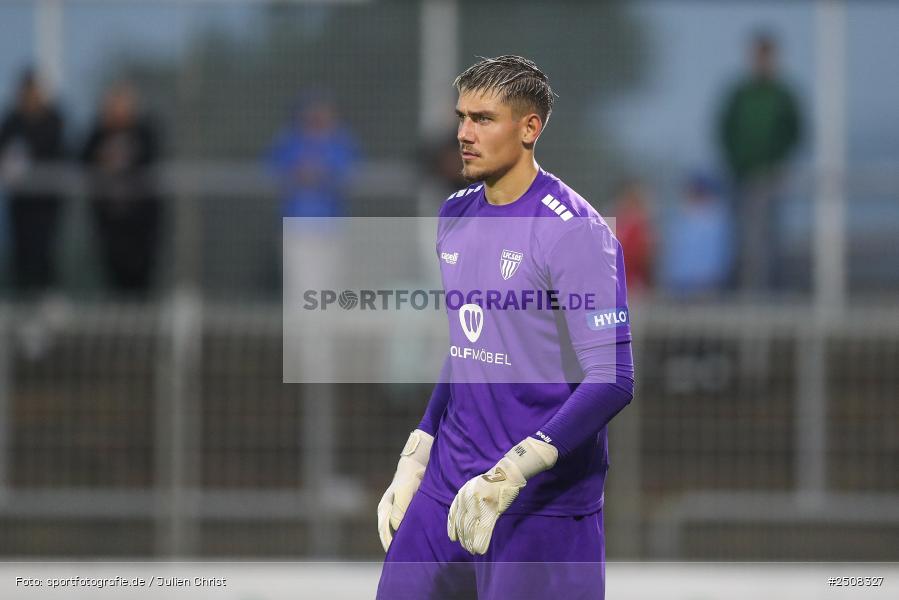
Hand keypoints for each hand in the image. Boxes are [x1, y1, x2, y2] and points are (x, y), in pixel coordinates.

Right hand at [377, 429, 433, 551]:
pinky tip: (413, 541)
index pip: (385, 532)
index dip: (390, 544)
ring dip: (400, 541)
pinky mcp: (404, 510)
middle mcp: (387, 511)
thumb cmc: (409, 478)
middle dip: (393, 546)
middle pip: (387, 534)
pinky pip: (402, 526)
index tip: (396, 555)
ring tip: (407, 555)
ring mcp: (395, 511)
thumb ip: (399, 509)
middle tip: (401, 561)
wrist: (416, 464)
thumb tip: (396, 527)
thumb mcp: (404, 492)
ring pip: (395, 531)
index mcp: (384, 508)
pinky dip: (405, 534)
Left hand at [447, 437, 556, 554]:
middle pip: (462, 523)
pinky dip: (481, 541)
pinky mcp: (492, 510)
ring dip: (471, 542)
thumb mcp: (473, 487)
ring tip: (472, 550)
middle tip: (466, 547)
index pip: (454, 514)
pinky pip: (484, 529)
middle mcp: (468, 499)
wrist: (507, 474)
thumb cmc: (491, 481)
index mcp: (463, 493)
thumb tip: (462, 518)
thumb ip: (466, 500)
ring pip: (472, 528)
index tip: (453, 538)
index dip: (453, 528)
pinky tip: (480, 549)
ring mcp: (480, 504)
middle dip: (463, 538)